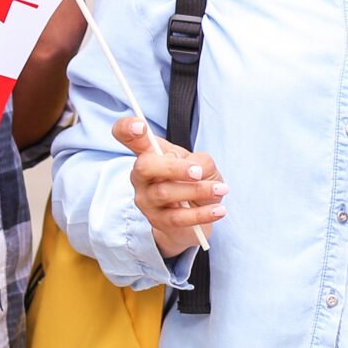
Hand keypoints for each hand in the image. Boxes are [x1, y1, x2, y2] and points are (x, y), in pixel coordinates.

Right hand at [118, 115, 224, 257]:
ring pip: (164, 193)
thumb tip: (197, 170)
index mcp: (148, 153)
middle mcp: (141, 176)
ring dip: (197, 190)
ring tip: (221, 189)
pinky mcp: (158, 222)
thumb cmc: (194, 182)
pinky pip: (178, 218)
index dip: (127, 128)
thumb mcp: (201, 164)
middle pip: (144, 166)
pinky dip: (202, 214)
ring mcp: (146, 200)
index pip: (126, 136)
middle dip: (174, 167)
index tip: (140, 125)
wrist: (194, 216)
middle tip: (199, 172)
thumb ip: (200, 161)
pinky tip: (219, 210)